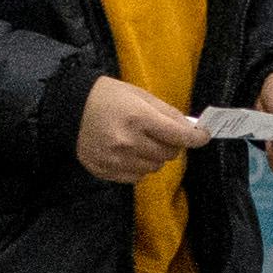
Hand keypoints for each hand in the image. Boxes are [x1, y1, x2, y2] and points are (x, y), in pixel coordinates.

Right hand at [71, 72, 201, 187]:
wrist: (69, 109)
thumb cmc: (108, 97)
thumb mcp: (140, 95)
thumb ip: (167, 113)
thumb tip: (191, 130)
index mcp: (137, 118)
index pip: (178, 135)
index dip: (196, 137)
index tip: (203, 136)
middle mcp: (127, 141)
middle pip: (168, 154)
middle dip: (171, 144)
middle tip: (162, 135)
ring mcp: (115, 159)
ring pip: (154, 168)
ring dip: (155, 157)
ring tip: (142, 143)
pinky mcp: (105, 171)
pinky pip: (136, 177)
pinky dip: (139, 167)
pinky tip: (129, 153)